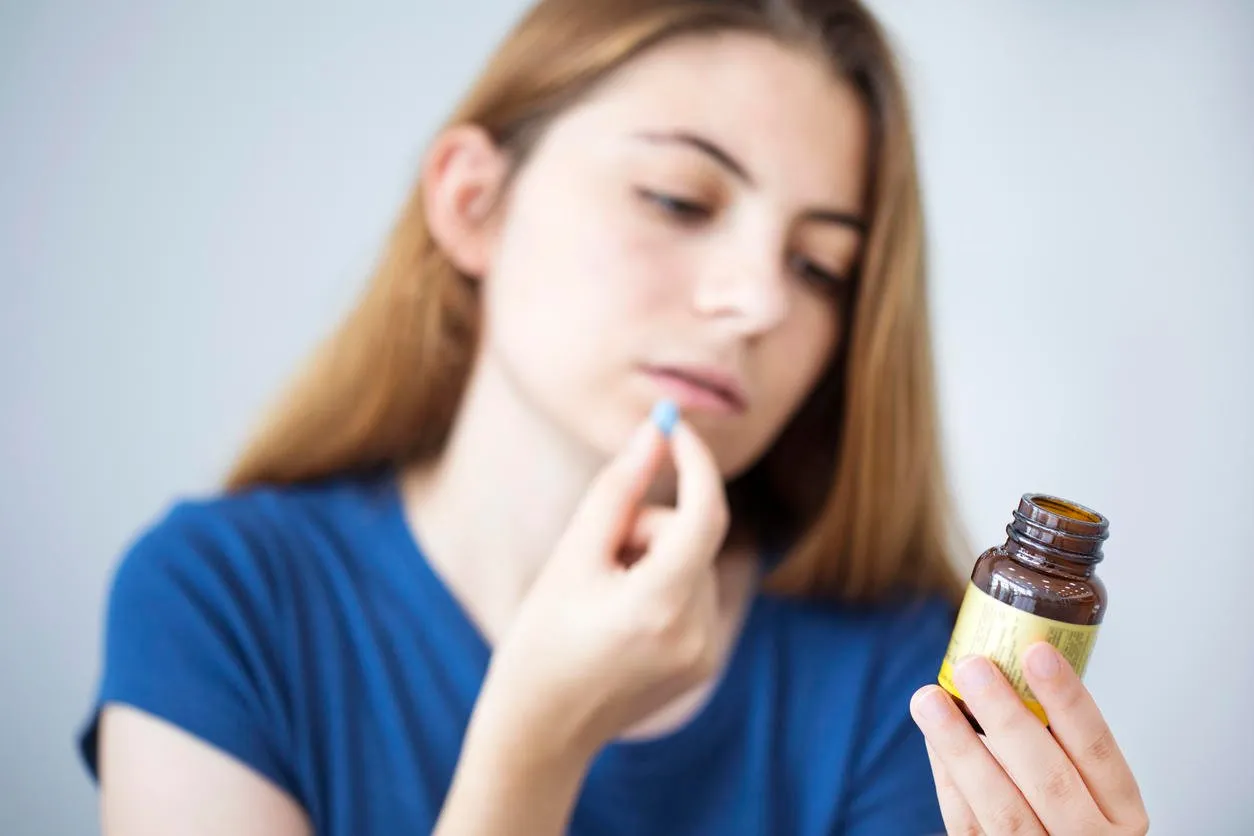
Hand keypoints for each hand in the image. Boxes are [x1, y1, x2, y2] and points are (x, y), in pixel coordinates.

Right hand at [468, 407, 729, 765]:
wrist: (540, 729)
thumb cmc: (541, 638)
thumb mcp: (571, 556)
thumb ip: (618, 489)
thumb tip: (656, 430)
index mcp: (657, 607)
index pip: (704, 514)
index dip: (694, 461)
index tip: (672, 426)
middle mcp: (695, 634)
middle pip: (689, 534)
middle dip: (646, 525)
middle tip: (594, 557)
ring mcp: (706, 654)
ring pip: (693, 562)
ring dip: (653, 559)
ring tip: (603, 599)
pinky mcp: (706, 663)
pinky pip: (696, 593)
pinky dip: (665, 587)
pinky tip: (623, 621)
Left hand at [910, 644, 1148, 834]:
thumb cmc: (1069, 825)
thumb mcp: (1090, 794)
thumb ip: (1059, 745)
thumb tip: (1008, 670)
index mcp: (1121, 815)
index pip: (1098, 750)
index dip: (1068, 700)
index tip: (1037, 652)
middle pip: (1049, 779)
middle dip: (1007, 718)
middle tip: (974, 668)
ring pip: (1001, 806)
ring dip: (961, 746)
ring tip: (930, 700)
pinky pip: (968, 825)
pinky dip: (949, 780)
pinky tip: (934, 741)